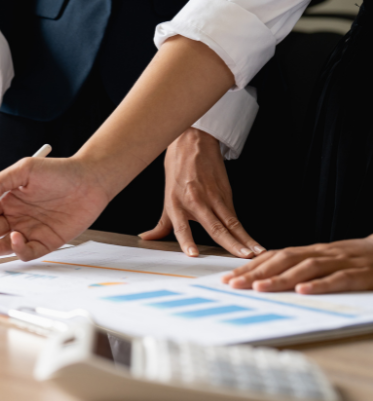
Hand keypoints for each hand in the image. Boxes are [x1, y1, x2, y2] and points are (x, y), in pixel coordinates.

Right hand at [0, 156, 111, 260]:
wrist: (91, 180)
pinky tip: (14, 239)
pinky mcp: (46, 242)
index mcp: (5, 200)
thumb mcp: (24, 169)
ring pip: (2, 244)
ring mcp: (29, 230)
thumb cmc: (58, 171)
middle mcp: (14, 217)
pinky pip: (27, 251)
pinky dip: (17, 249)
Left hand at [139, 128, 261, 258]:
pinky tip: (252, 242)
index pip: (181, 227)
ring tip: (254, 253)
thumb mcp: (166, 197)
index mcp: (176, 205)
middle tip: (242, 258)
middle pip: (215, 227)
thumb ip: (161, 223)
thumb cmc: (178, 169)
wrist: (192, 142)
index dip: (187, 241)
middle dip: (230, 244)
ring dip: (244, 239)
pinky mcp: (226, 193)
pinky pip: (235, 215)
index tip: (194, 254)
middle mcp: (195, 202)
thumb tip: (147, 238)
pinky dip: (244, 230)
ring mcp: (213, 197)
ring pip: (231, 222)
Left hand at [222, 236, 372, 293]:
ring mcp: (340, 262)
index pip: (273, 257)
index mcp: (310, 252)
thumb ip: (298, 268)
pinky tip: (303, 291)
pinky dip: (319, 284)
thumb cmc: (354, 261)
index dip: (250, 267)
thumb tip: (264, 279)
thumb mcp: (324, 262)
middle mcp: (321, 253)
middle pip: (283, 260)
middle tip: (233, 284)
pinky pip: (337, 278)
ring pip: (306, 268)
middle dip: (256, 272)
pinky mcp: (359, 274)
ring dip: (280, 278)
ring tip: (259, 288)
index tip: (227, 278)